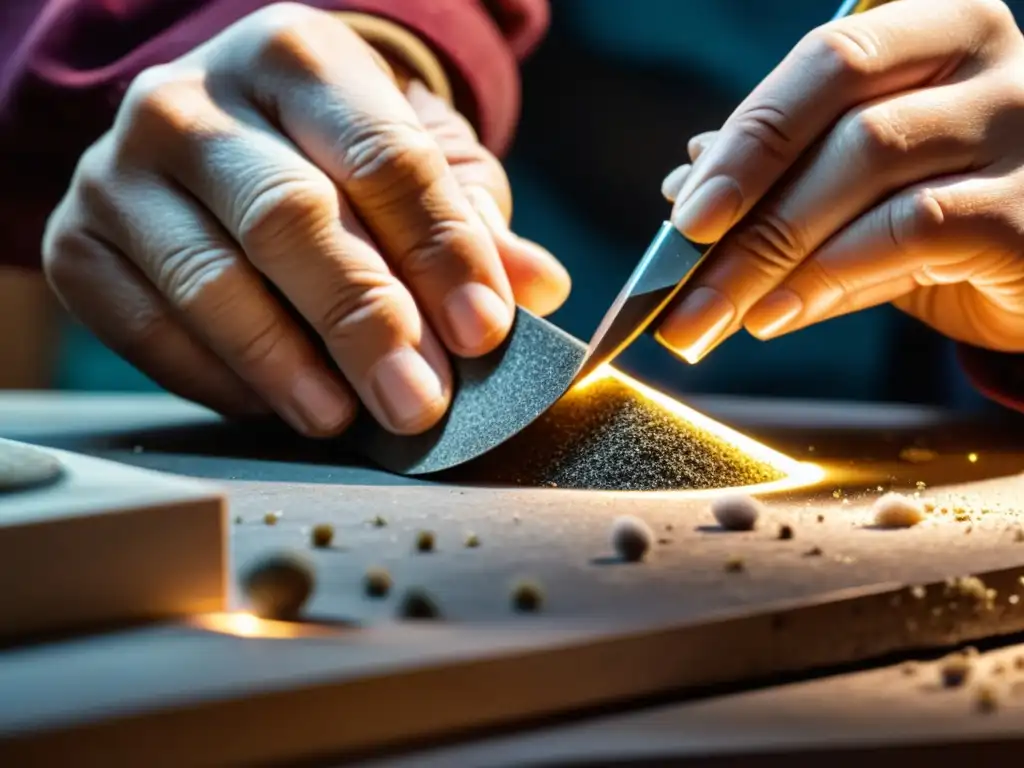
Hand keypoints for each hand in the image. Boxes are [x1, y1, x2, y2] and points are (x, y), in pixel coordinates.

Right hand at [43, 2, 569, 436]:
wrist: (223, 134)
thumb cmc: (334, 153)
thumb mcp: (415, 160)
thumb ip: (470, 220)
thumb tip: (537, 286)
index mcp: (297, 58)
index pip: (382, 157)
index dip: (439, 250)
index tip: (483, 330)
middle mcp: (193, 100)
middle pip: (289, 218)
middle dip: (363, 320)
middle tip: (418, 400)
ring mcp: (120, 170)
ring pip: (210, 280)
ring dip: (288, 364)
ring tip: (348, 418)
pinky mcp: (76, 242)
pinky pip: (146, 329)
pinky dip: (218, 379)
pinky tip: (279, 404)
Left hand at [658, 0, 1023, 360]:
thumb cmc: (951, 216)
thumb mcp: (863, 190)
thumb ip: (789, 179)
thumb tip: (686, 185)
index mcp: (937, 32)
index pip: (826, 60)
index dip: (749, 138)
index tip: (684, 213)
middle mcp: (991, 62)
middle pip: (844, 109)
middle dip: (747, 196)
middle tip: (678, 268)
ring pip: (871, 168)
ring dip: (771, 250)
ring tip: (709, 311)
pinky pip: (915, 233)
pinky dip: (829, 277)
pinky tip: (774, 314)